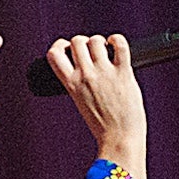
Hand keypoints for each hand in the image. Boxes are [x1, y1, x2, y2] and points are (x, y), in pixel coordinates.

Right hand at [46, 33, 148, 178]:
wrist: (119, 138)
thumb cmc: (102, 125)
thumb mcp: (80, 101)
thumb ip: (79, 83)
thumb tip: (86, 67)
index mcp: (70, 83)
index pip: (54, 54)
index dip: (60, 45)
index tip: (68, 48)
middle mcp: (85, 75)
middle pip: (77, 41)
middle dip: (83, 41)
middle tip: (91, 50)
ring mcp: (104, 73)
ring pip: (96, 41)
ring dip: (100, 41)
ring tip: (106, 49)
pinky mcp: (124, 73)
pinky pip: (121, 46)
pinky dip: (118, 40)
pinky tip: (117, 44)